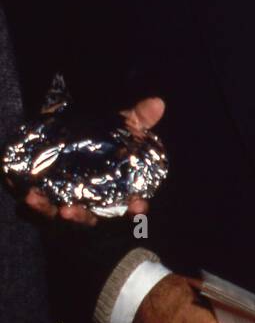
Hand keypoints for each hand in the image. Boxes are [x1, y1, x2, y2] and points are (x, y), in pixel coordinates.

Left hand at [23, 96, 165, 226]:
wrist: (70, 141)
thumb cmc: (102, 143)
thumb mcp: (120, 129)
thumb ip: (138, 119)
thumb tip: (158, 102)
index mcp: (116, 194)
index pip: (132, 207)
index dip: (136, 209)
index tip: (139, 206)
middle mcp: (93, 206)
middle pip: (90, 219)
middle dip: (80, 218)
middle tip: (70, 211)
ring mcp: (68, 207)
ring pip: (59, 218)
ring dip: (48, 212)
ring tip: (41, 201)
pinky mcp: (45, 205)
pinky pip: (37, 210)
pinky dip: (32, 205)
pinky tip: (27, 194)